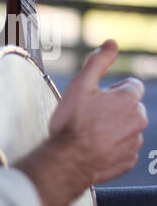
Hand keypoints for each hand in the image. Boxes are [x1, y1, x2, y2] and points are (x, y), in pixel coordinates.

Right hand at [50, 40, 147, 183]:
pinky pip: (124, 147)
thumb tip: (111, 44)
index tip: (98, 97)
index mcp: (129, 100)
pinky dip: (113, 145)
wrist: (68, 160)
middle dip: (115, 107)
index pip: (132, 85)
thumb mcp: (81, 84)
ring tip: (91, 131)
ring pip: (128, 127)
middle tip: (92, 113)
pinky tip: (96, 145)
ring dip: (115, 126)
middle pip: (131, 106)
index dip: (114, 88)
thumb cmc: (72, 123)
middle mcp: (138, 120)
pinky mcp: (128, 160)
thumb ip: (99, 62)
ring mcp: (134, 142)